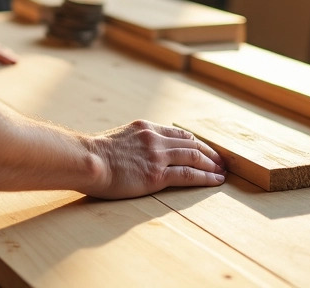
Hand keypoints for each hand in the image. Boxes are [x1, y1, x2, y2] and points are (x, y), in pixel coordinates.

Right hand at [84, 122, 225, 198]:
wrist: (87, 160)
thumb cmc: (94, 154)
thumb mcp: (117, 139)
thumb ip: (133, 142)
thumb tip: (137, 151)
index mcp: (145, 128)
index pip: (178, 133)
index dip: (195, 142)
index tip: (204, 149)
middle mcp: (154, 138)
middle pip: (191, 144)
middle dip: (209, 153)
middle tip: (221, 161)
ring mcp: (157, 156)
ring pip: (194, 157)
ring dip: (212, 165)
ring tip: (222, 172)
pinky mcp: (156, 175)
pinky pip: (188, 175)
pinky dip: (206, 177)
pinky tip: (216, 180)